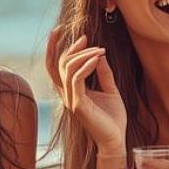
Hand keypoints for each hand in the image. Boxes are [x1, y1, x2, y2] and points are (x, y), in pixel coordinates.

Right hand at [46, 26, 126, 157]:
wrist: (116, 139)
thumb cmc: (112, 118)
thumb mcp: (110, 89)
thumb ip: (103, 72)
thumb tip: (98, 54)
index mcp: (70, 90)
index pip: (54, 66)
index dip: (52, 47)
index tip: (59, 29)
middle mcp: (66, 94)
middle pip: (59, 64)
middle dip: (70, 47)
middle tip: (86, 38)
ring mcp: (70, 100)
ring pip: (67, 69)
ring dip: (82, 55)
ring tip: (99, 50)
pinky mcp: (78, 105)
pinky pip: (76, 80)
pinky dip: (86, 66)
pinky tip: (97, 59)